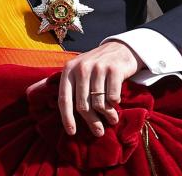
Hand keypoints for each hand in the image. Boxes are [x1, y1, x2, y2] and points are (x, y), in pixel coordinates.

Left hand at [26, 41, 142, 136]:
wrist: (119, 49)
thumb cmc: (95, 66)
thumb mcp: (78, 70)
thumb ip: (71, 87)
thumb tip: (63, 114)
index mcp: (68, 70)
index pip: (64, 99)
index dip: (66, 118)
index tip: (71, 132)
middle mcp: (81, 68)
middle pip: (82, 105)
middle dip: (91, 122)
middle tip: (98, 133)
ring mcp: (97, 68)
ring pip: (99, 103)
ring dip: (107, 116)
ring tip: (112, 120)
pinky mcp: (113, 70)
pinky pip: (112, 97)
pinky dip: (115, 104)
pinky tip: (116, 103)